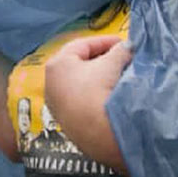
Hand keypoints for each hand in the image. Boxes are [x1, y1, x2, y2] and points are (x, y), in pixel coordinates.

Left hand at [44, 35, 131, 172]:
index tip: (122, 43)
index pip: (82, 45)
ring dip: (99, 78)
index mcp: (57, 64)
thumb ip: (120, 51)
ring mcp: (56, 104)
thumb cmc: (98, 91)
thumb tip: (127, 47)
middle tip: (122, 59)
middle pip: (79, 64)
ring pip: (80, 84)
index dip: (104, 42)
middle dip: (102, 60)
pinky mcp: (65, 121)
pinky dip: (94, 95)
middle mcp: (51, 83)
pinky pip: (81, 101)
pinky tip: (109, 97)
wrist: (96, 134)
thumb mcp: (112, 64)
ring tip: (119, 77)